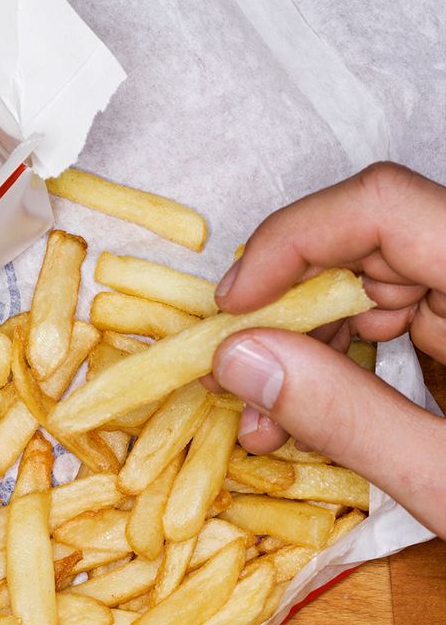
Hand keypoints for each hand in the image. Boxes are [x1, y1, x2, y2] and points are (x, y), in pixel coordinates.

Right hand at [209, 162, 445, 537]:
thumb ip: (348, 417)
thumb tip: (237, 359)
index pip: (384, 206)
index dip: (292, 242)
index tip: (234, 310)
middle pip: (366, 243)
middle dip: (287, 309)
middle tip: (234, 380)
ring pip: (369, 282)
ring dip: (305, 344)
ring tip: (264, 418)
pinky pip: (391, 320)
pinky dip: (339, 361)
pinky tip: (306, 410)